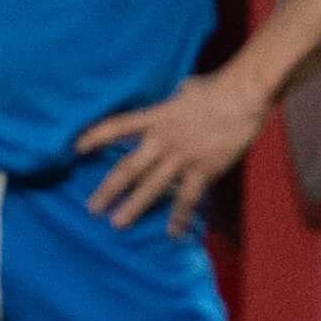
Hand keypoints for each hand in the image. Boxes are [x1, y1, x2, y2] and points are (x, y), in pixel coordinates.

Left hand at [78, 69, 270, 232]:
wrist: (244, 95)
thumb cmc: (216, 87)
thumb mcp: (184, 90)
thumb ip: (172, 100)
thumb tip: (174, 96)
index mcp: (155, 118)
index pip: (117, 127)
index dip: (94, 137)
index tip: (75, 149)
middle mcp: (163, 140)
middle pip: (129, 168)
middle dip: (109, 190)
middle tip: (92, 208)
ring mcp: (182, 157)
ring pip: (152, 187)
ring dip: (134, 207)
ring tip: (117, 224)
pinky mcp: (204, 169)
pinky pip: (188, 198)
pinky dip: (180, 217)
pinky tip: (172, 233)